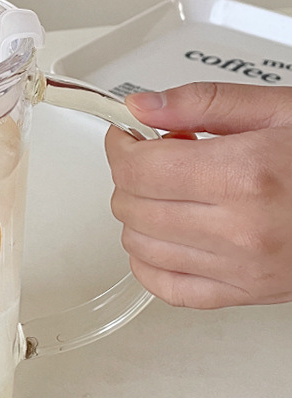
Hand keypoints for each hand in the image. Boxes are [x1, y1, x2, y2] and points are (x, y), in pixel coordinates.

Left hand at [105, 83, 291, 308]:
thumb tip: (143, 106)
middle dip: (131, 174)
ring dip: (138, 212)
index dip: (121, 145)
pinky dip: (149, 261)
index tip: (128, 133)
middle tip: (156, 154)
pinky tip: (164, 234)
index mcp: (245, 175)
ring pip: (140, 246)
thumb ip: (204, 103)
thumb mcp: (280, 110)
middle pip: (133, 205)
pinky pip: (166, 288)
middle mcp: (240, 229)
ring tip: (169, 189)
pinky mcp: (246, 294)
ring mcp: (242, 269)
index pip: (138, 168)